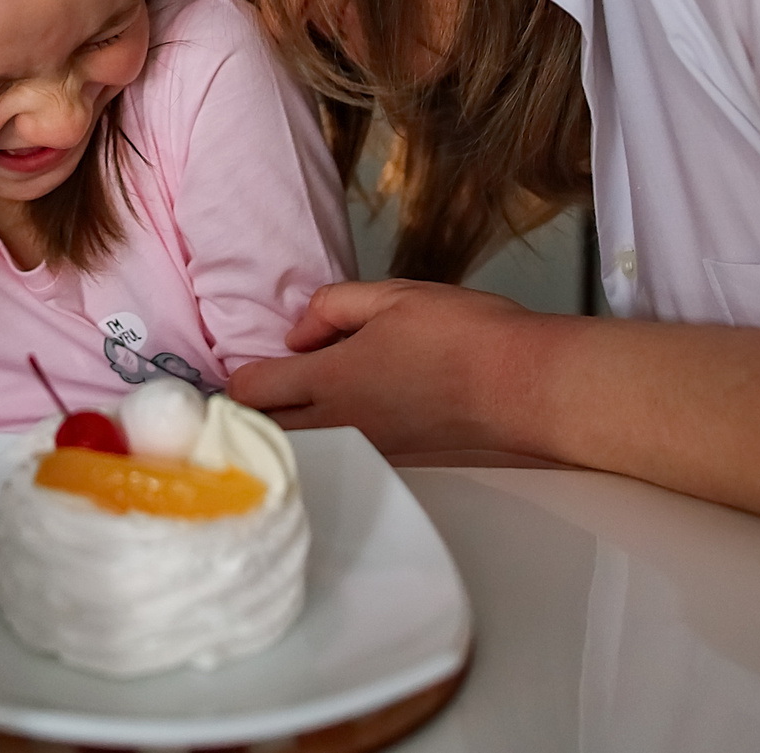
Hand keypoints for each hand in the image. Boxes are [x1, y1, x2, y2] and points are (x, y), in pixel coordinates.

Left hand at [229, 279, 554, 458]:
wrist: (524, 385)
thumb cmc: (464, 334)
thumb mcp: (391, 296)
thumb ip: (330, 308)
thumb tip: (296, 335)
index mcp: (333, 378)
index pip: (250, 392)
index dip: (236, 378)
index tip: (246, 362)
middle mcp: (340, 424)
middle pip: (265, 434)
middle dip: (251, 416)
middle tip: (262, 389)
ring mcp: (366, 450)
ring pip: (300, 452)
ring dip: (285, 433)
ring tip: (295, 404)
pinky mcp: (392, 463)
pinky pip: (336, 458)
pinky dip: (322, 443)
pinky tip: (337, 417)